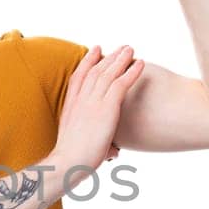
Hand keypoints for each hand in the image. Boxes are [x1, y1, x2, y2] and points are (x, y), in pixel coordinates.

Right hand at [51, 45, 144, 187]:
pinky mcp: (106, 108)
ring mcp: (93, 102)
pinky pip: (121, 84)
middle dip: (109, 56)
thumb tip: (112, 152)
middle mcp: (81, 99)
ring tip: (132, 49)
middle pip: (96, 70)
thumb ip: (95, 141)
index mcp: (71, 105)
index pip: (79, 76)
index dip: (88, 61)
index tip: (96, 49)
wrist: (67, 162)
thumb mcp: (78, 144)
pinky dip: (132, 72)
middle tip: (121, 47)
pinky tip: (141, 63)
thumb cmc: (72, 160)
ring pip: (109, 73)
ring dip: (122, 59)